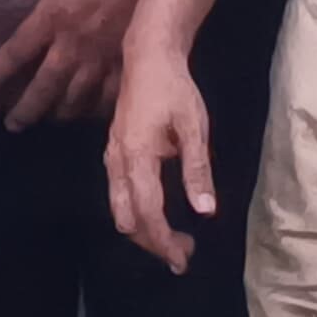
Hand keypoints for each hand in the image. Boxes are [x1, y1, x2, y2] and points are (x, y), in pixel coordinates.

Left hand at [0, 0, 151, 130]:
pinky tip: (91, 111)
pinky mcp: (131, 61)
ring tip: (51, 118)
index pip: (14, 54)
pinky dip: (98, 108)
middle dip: (25, 111)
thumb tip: (16, 3)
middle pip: (43, 89)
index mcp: (51, 16)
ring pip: (77, 100)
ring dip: (60, 113)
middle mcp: (74, 44)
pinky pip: (112, 96)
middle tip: (14, 124)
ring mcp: (104, 57)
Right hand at [103, 39, 217, 273]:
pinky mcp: (113, 151)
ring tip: (173, 239)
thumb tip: (205, 212)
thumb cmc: (174, 89)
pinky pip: (118, 193)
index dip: (164, 241)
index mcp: (137, 157)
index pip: (148, 212)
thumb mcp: (194, 127)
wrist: (147, 56)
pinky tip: (156, 212)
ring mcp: (111, 156)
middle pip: (127, 218)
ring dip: (143, 229)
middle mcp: (117, 161)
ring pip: (119, 208)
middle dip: (153, 241)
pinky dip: (135, 211)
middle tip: (183, 253)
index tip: (183, 260)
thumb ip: (197, 170)